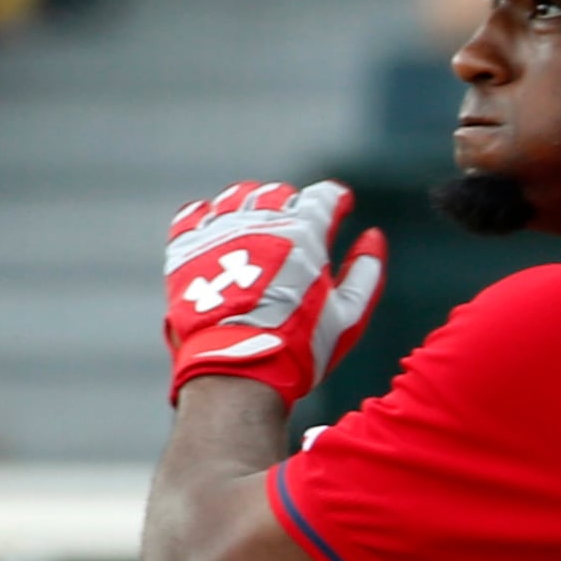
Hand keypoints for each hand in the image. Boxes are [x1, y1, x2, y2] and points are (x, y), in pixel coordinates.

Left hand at [163, 179, 386, 404]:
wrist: (235, 366)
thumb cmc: (299, 346)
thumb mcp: (348, 315)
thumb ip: (366, 271)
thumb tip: (373, 237)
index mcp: (304, 236)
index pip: (324, 197)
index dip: (335, 198)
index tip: (340, 204)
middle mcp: (261, 224)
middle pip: (278, 194)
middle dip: (292, 203)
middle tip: (297, 222)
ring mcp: (220, 233)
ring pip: (236, 197)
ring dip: (251, 204)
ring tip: (257, 224)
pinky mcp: (187, 248)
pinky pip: (193, 214)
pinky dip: (208, 216)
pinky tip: (218, 229)